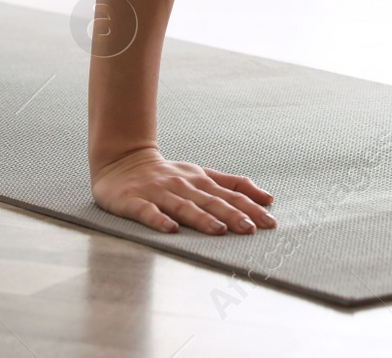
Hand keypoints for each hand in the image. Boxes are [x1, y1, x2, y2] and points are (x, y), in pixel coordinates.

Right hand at [91, 147, 276, 234]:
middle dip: (231, 215)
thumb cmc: (168, 174)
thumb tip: (268, 198)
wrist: (121, 161)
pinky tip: (171, 229)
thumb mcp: (203, 175)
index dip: (250, 207)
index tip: (269, 221)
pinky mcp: (134, 201)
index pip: (230, 195)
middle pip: (210, 201)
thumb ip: (233, 185)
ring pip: (183, 207)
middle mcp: (183, 186)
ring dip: (201, 218)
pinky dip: (159, 220)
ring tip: (219, 230)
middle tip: (251, 229)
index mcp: (200, 181)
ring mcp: (158, 193)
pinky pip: (147, 212)